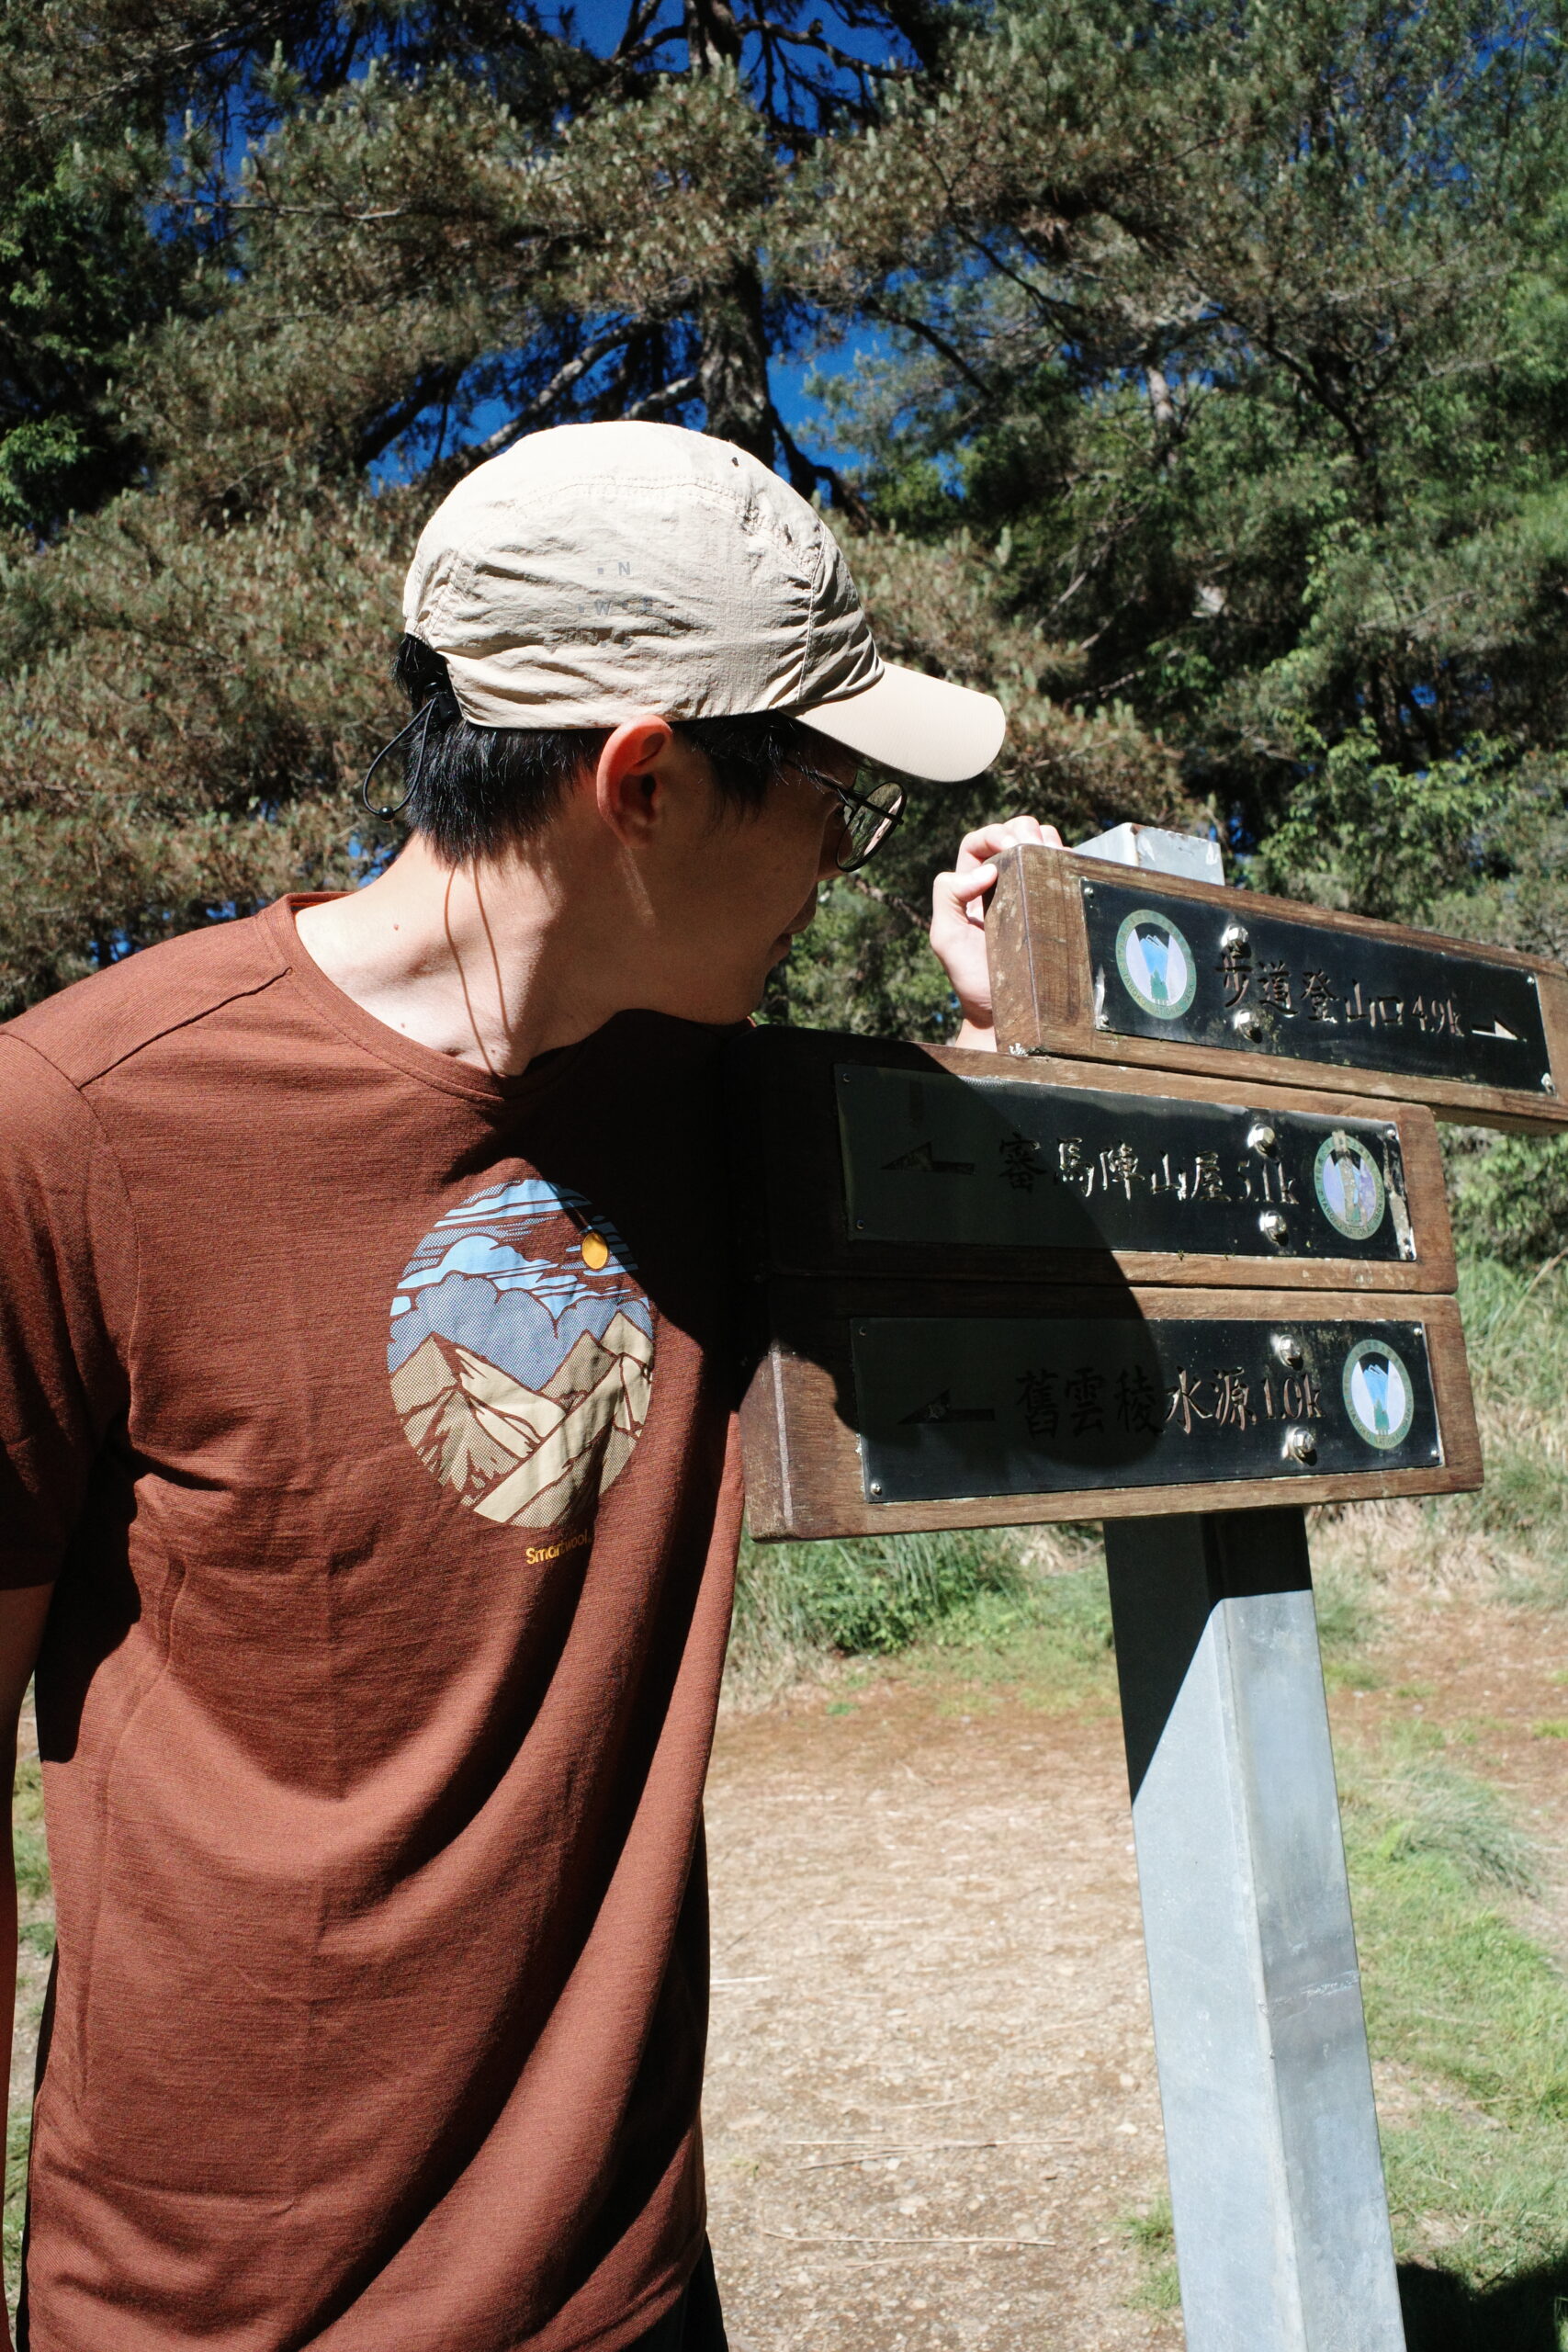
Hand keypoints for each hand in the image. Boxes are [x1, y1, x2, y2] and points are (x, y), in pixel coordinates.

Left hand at [930, 816, 1062, 1049]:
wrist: (1003, 1011)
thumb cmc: (971, 977)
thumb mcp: (945, 937)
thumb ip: (947, 896)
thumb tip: (984, 870)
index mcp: (971, 884)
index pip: (979, 842)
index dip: (993, 834)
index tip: (1009, 847)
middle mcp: (1001, 882)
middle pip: (1012, 834)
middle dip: (1023, 829)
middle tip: (1033, 845)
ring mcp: (1030, 891)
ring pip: (1040, 844)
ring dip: (1046, 838)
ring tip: (1050, 852)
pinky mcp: (1054, 904)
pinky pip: (1061, 869)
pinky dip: (1065, 857)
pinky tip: (1065, 864)